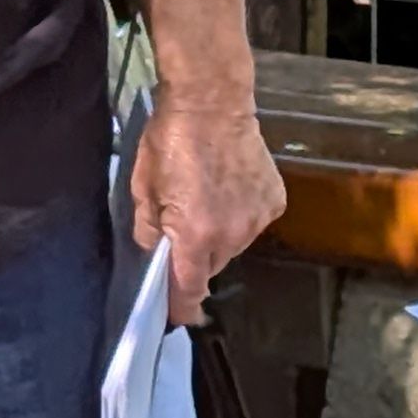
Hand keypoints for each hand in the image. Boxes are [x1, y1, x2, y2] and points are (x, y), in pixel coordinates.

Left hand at [131, 86, 286, 324]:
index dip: (181, 308)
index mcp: (195, 236)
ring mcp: (257, 219)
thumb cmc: (170, 140)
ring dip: (220, 234)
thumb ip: (148, 230)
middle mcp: (232, 235)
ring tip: (208, 199)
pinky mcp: (274, 201)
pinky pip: (253, 222)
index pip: (189, 290)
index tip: (177, 316)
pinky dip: (241, 214)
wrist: (212, 101)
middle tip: (183, 224)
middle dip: (195, 257)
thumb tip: (156, 249)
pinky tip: (230, 188)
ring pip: (234, 245)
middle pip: (211, 266)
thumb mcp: (143, 188)